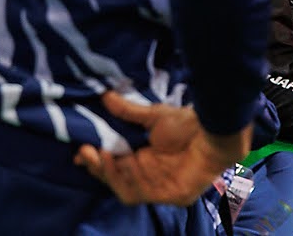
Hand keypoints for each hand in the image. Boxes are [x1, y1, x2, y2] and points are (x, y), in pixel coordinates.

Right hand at [73, 93, 250, 207]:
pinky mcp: (169, 196)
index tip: (80, 148)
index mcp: (143, 158)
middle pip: (114, 179)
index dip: (96, 160)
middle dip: (97, 167)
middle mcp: (148, 175)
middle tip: (85, 151)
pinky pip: (141, 194)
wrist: (211, 132)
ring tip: (103, 154)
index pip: (114, 165)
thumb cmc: (186, 124)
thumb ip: (128, 111)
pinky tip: (124, 163)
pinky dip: (128, 180)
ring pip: (124, 190)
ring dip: (110, 174)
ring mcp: (158, 187)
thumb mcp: (152, 116)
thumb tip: (105, 96)